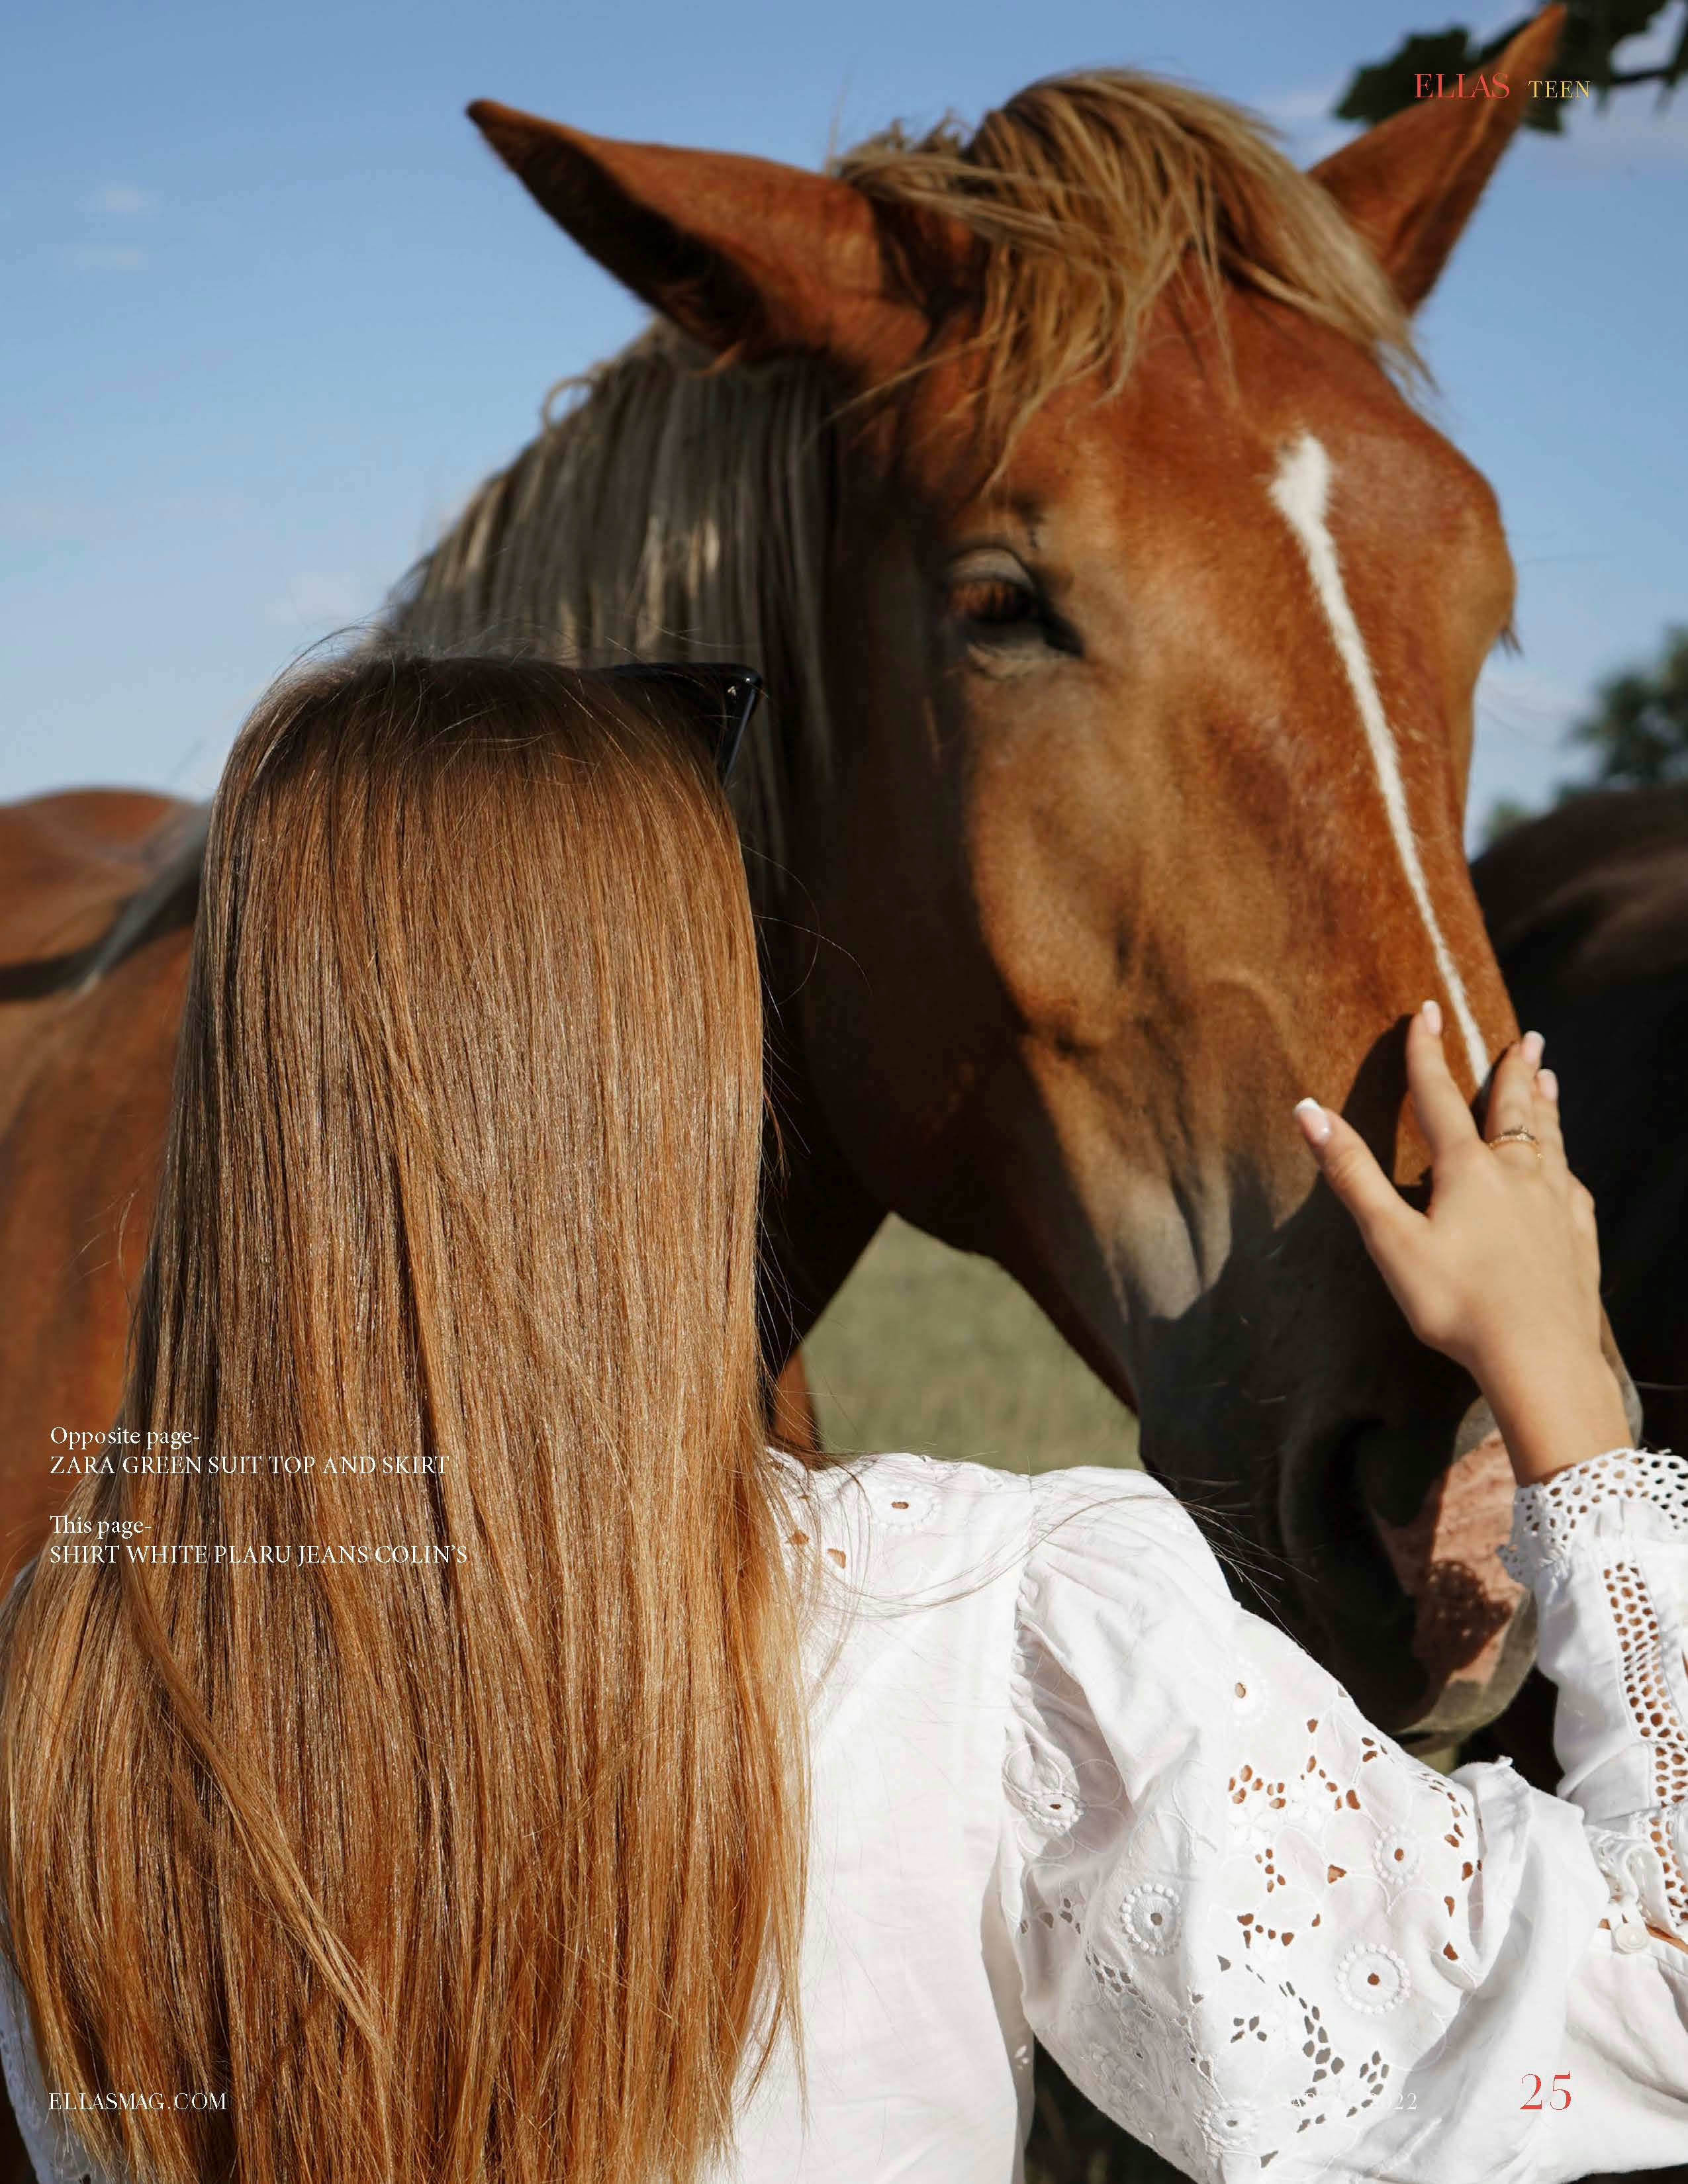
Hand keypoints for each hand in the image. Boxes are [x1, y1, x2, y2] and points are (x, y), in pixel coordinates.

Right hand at [1295, 1001, 1630, 1484]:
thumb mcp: (1390, 1240)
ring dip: (1545, 1105)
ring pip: (1550, 1139)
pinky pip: (1573, 1187)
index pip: (1440, 1096)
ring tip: (1547, 1077)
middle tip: (1525, 1037)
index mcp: (1467, 1170)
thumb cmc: (1456, 1304)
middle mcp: (1518, 1174)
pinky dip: (1565, 1166)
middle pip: (1513, 1109)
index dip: (1427, 1053)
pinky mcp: (1579, 1236)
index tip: (1426, 1013)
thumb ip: (1353, 1174)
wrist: (1539, 1357)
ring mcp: (1555, 1204)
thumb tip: (1309, 1113)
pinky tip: (1567, 1171)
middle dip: (1512, 1069)